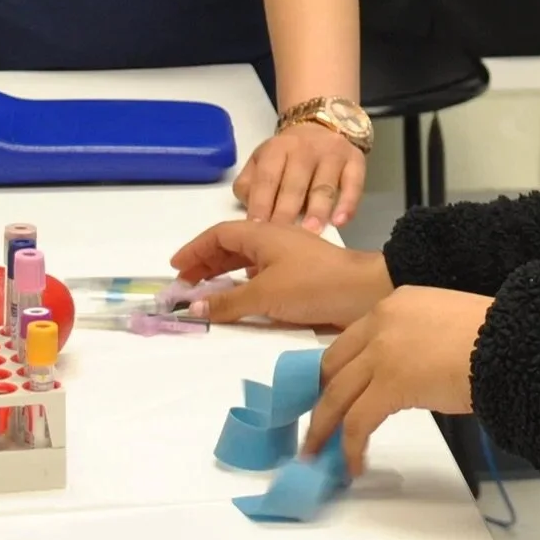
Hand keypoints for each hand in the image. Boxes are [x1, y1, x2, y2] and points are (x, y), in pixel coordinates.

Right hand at [170, 219, 393, 329]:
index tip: (176, 268)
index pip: (218, 234)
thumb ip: (228, 301)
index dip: (195, 249)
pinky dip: (243, 283)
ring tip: (205, 294)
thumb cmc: (312, 284)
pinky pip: (261, 274)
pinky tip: (238, 298)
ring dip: (223, 275)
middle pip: (230, 246)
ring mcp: (286, 257)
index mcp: (262, 233)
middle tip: (185, 286)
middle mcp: (272, 240)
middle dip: (205, 263)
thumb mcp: (265, 294)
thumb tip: (194, 306)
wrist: (363, 292)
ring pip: (246, 261)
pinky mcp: (298, 275)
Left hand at [234, 121, 366, 231]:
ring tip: (312, 233)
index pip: (267, 178)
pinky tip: (340, 221)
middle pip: (295, 183)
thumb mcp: (260, 162)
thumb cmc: (286, 157)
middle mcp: (304, 148)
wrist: (320, 128)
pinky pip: (353, 183)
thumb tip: (252, 217)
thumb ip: (250, 186)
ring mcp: (332, 153)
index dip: (262, 203)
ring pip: (323, 185)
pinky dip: (348, 203)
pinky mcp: (355, 160)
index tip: (258, 229)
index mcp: (276, 148)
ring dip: (317, 210)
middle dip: (287, 212)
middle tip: (283, 240)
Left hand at [305, 287, 491, 478]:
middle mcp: (380, 322)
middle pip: (332, 365)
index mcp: (395, 304)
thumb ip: (417, 340)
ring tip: (318, 453)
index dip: (336, 371)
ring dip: (323, 428)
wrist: (511, 341)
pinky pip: (356, 422)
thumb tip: (408, 376)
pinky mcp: (389, 385)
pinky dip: (351, 446)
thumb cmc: (494, 337)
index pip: (351, 339)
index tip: (329, 392)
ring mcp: (382, 353)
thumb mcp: (445, 324)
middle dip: (321, 398)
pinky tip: (354, 464)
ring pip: (335, 396)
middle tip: (317, 425)